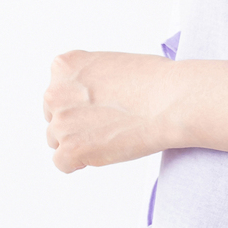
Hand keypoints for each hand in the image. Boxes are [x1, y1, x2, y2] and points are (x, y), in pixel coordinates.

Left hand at [43, 50, 172, 172]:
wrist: (173, 101)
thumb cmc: (156, 81)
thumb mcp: (112, 63)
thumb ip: (89, 80)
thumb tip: (87, 102)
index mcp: (66, 65)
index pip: (58, 91)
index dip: (80, 102)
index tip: (100, 106)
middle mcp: (56, 91)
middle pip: (54, 116)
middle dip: (76, 122)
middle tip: (107, 123)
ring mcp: (62, 122)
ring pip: (57, 140)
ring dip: (79, 141)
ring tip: (111, 135)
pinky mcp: (71, 149)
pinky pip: (62, 163)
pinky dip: (81, 161)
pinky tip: (104, 150)